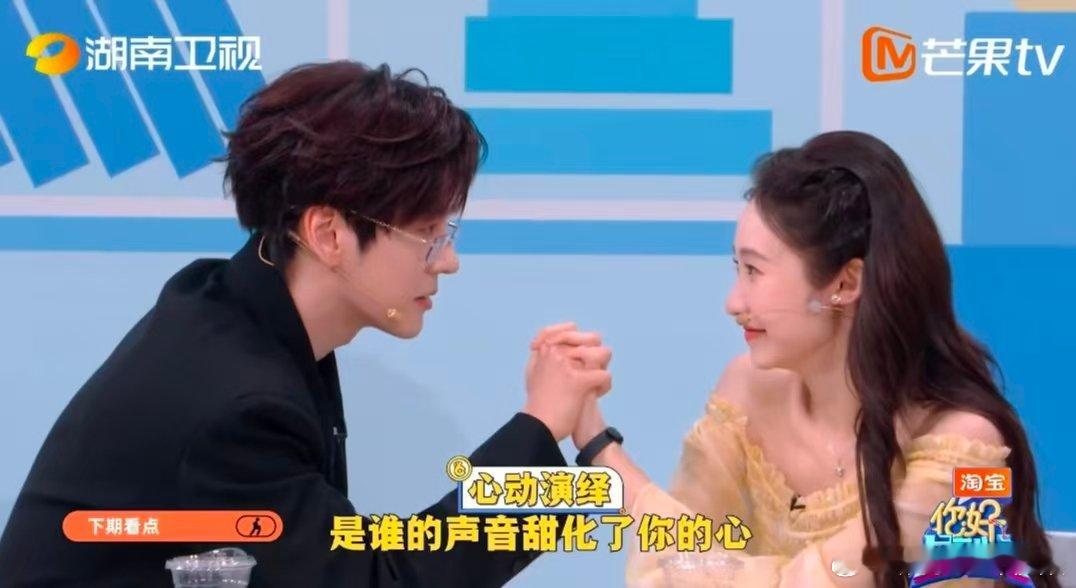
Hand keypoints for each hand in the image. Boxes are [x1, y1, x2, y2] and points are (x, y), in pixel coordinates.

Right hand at [523, 324, 611, 440]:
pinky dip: (604, 386)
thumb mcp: (532, 371)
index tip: (578, 354)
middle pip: (593, 339)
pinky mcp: (579, 382)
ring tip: (593, 382)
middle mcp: (556, 352)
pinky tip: (595, 395)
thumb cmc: (537, 402)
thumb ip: (542, 354)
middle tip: (589, 371)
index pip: (571, 328)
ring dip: (602, 368)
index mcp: (546, 348)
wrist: (538, 426)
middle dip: (597, 355)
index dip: (581, 339)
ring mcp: (568, 365)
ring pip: (602, 353)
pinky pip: (605, 375)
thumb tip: (550, 343)